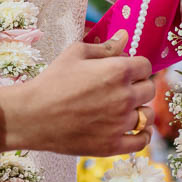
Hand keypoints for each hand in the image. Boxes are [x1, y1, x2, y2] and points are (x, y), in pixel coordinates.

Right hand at [0, 31, 155, 156]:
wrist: (32, 115)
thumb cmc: (52, 81)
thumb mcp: (75, 54)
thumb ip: (105, 47)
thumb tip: (125, 36)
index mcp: (118, 71)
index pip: (145, 66)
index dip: (136, 66)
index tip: (126, 71)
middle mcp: (124, 96)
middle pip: (149, 89)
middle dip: (139, 86)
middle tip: (122, 89)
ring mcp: (120, 123)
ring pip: (147, 115)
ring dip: (140, 109)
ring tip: (126, 109)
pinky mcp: (112, 145)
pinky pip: (141, 141)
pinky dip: (143, 134)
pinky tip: (138, 129)